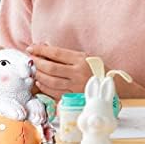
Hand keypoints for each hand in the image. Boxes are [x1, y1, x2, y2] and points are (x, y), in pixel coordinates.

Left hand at [27, 44, 144, 99]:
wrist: (114, 88)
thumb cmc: (97, 69)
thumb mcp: (83, 56)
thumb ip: (64, 53)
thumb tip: (44, 46)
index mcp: (80, 60)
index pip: (56, 53)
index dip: (41, 50)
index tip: (30, 48)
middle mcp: (77, 73)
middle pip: (51, 68)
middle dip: (37, 63)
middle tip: (30, 60)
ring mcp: (75, 87)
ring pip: (51, 81)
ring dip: (39, 75)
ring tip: (33, 70)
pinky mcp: (74, 98)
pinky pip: (54, 93)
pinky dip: (44, 87)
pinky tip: (40, 82)